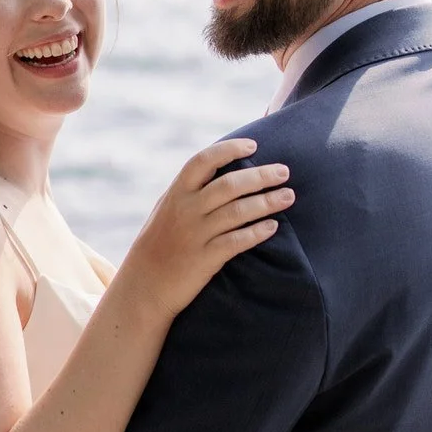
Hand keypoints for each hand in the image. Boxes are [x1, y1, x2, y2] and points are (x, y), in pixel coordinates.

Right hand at [117, 139, 293, 323]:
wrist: (143, 286)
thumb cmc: (158, 244)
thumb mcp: (166, 210)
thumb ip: (189, 191)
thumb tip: (218, 169)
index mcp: (176, 194)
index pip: (204, 160)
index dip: (230, 149)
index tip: (254, 145)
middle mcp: (186, 210)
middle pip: (229, 185)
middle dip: (261, 176)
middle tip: (284, 172)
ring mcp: (196, 235)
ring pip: (238, 212)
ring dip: (267, 202)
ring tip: (288, 197)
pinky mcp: (205, 259)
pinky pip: (237, 241)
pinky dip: (257, 232)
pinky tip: (273, 227)